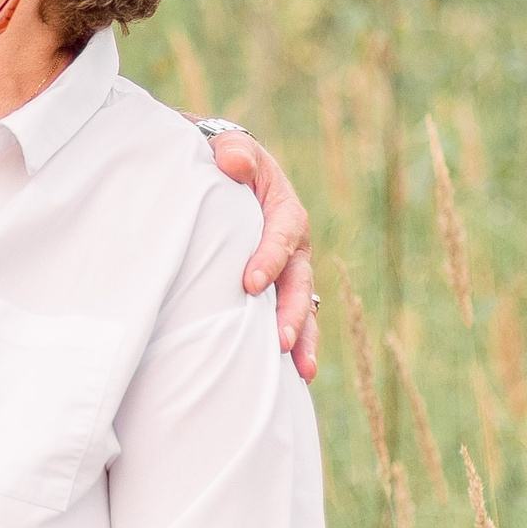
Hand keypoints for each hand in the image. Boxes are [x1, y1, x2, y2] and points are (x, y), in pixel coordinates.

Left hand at [205, 130, 317, 381]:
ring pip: (303, 306)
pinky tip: (295, 378)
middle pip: (299, 281)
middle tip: (279, 340)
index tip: (250, 283)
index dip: (269, 259)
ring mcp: (290, 270)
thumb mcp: (229, 149)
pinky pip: (291, 317)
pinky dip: (297, 345)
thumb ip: (233, 153)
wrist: (223, 175)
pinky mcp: (278, 289)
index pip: (281, 236)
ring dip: (303, 338)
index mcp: (284, 211)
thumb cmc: (224, 163)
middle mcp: (294, 245)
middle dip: (292, 312)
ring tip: (302, 370)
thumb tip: (233, 161)